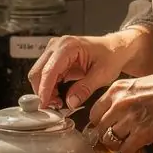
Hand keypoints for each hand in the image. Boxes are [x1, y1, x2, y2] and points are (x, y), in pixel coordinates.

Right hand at [28, 29, 151, 110]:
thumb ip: (85, 88)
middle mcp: (57, 46)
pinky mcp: (55, 59)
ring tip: (59, 103)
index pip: (49, 70)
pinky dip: (49, 88)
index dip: (45, 90)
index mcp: (68, 46)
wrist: (115, 49)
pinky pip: (45, 76)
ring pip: (39, 75)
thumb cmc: (111, 56)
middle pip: (38, 72)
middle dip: (43, 92)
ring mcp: (54, 51)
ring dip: (45, 91)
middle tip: (54, 107)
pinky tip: (59, 96)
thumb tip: (70, 102)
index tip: (45, 105)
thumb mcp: (102, 74)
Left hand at [87, 69, 152, 152]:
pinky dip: (129, 152)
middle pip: (100, 129)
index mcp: (117, 89)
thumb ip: (124, 97)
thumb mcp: (139, 84)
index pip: (94, 113)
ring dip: (119, 144)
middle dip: (108, 136)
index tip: (106, 127)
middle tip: (119, 137)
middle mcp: (119, 103)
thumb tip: (114, 114)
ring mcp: (130, 119)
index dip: (100, 123)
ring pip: (111, 141)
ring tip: (130, 141)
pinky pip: (125, 150)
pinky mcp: (142, 133)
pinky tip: (136, 147)